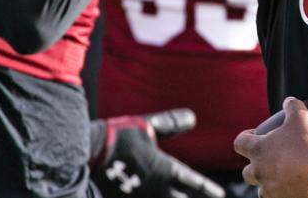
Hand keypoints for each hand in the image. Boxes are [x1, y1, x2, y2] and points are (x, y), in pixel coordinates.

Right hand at [90, 108, 223, 197]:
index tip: (220, 195)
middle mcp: (157, 188)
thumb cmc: (119, 136)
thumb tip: (192, 117)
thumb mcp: (147, 126)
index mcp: (165, 169)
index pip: (193, 182)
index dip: (207, 189)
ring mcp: (141, 197)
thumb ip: (170, 123)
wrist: (87, 153)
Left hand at [234, 97, 307, 197]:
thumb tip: (289, 101)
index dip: (244, 138)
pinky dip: (282, 193)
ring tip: (283, 176)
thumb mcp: (302, 118)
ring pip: (262, 188)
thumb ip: (293, 106)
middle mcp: (259, 172)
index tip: (253, 136)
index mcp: (259, 150)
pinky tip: (293, 187)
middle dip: (255, 166)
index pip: (238, 143)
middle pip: (247, 172)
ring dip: (269, 182)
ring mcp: (269, 189)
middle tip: (269, 160)